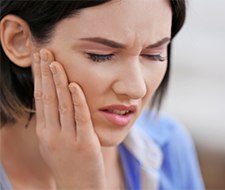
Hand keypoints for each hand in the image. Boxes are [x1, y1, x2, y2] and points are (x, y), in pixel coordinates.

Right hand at [33, 49, 105, 188]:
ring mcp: (68, 139)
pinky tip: (73, 85)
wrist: (79, 188)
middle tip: (43, 50)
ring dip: (58, 81)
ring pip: (61, 105)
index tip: (38, 59)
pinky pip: (80, 118)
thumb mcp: (54, 143)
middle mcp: (52, 133)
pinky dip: (77, 100)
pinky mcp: (85, 143)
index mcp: (45, 131)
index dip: (38, 78)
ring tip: (55, 61)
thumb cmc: (68, 163)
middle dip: (44, 73)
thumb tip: (52, 102)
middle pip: (47, 97)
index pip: (40, 98)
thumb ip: (52, 123)